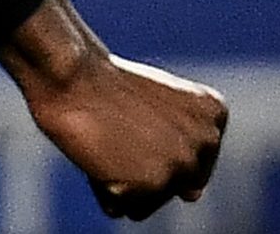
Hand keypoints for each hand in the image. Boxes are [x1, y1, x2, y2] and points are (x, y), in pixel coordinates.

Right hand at [0, 0, 225, 219]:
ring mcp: (180, 165)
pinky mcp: (150, 186)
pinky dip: (100, 187)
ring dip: (121, 180)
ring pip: (150, 201)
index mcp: (213, 114)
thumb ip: (181, 145)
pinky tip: (93, 153)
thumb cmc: (100, 81)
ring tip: (104, 140)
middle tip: (116, 129)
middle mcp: (206, 141)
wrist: (66, 71)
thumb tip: (194, 196)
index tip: (133, 115)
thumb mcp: (157, 101)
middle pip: (177, 182)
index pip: (191, 159)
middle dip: (143, 165)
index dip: (152, 141)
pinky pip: (120, 208)